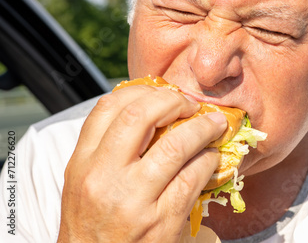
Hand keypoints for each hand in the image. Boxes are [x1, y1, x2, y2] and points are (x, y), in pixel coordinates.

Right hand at [57, 85, 226, 241]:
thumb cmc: (94, 227)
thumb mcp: (86, 183)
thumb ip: (109, 148)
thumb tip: (152, 113)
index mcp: (82, 163)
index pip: (108, 107)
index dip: (142, 91)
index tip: (162, 93)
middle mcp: (104, 178)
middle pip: (141, 115)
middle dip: (174, 101)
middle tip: (190, 104)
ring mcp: (134, 201)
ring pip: (177, 144)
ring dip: (204, 128)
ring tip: (215, 125)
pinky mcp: (162, 222)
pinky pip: (194, 177)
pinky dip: (209, 161)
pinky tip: (212, 159)